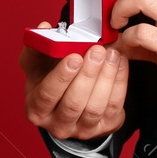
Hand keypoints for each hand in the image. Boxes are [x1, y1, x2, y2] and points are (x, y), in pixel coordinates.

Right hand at [19, 25, 128, 139]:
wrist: (68, 96)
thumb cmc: (50, 77)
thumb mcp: (37, 63)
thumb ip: (38, 45)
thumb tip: (44, 28)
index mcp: (37, 109)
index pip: (47, 96)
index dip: (61, 77)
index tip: (74, 57)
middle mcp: (58, 125)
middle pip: (73, 103)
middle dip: (88, 75)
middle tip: (97, 51)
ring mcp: (83, 129)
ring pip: (95, 107)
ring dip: (106, 78)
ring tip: (111, 54)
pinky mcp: (105, 126)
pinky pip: (114, 106)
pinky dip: (119, 83)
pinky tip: (119, 63)